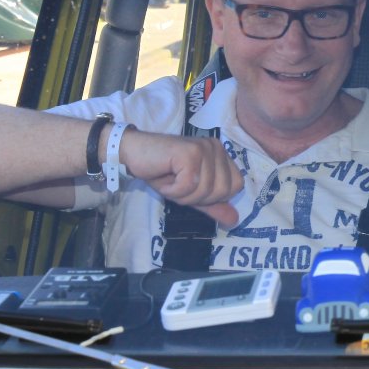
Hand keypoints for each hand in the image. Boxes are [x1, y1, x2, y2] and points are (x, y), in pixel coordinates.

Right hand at [116, 129, 242, 227]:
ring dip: (182, 194)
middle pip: (223, 191)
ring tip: (170, 181)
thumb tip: (234, 221)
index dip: (214, 197)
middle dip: (197, 197)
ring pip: (205, 190)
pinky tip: (164, 178)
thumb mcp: (190, 192)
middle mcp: (216, 148)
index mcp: (221, 154)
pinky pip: (189, 185)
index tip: (192, 188)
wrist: (132, 153)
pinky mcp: (190, 153)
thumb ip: (213, 205)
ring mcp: (204, 148)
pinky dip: (173, 190)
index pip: (236, 185)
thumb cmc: (161, 171)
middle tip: (178, 185)